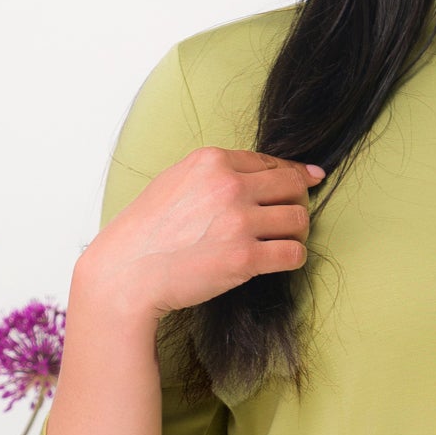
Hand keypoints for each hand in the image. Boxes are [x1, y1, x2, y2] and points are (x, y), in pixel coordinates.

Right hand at [76, 147, 322, 327]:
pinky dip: (294, 257)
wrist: (126, 273)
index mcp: (212, 161)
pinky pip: (293, 253)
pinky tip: (281, 261)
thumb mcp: (176, 182)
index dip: (292, 174)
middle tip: (288, 219)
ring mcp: (238, 222)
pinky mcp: (244, 258)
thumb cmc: (147, 231)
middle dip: (297, 202)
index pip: (270, 162)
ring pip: (298, 219)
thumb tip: (260, 173)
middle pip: (292, 186)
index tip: (309, 180)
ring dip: (296, 232)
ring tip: (283, 241)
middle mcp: (229, 185)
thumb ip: (215, 174)